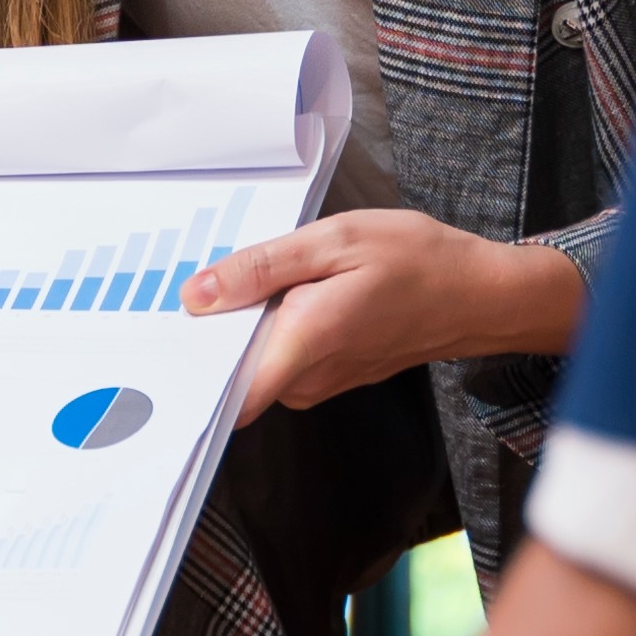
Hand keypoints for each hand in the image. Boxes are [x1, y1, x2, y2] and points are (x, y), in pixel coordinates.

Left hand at [181, 213, 584, 424]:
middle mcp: (307, 377)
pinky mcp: (328, 377)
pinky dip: (271, 327)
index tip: (158, 346)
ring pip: (256, 360)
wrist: (477, 295)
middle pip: (232, 369)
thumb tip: (196, 296)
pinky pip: (280, 358)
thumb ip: (261, 269)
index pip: (227, 395)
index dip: (187, 373)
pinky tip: (284, 291)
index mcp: (304, 341)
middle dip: (210, 330)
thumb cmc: (416, 261)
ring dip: (244, 323)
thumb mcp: (334, 240)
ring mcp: (319, 383)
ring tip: (250, 277)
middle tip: (200, 283)